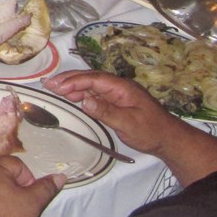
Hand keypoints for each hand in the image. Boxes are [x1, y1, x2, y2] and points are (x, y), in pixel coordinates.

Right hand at [41, 70, 183, 155]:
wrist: (169, 138)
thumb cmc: (151, 131)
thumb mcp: (128, 123)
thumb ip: (106, 112)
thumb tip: (84, 101)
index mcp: (122, 87)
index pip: (94, 79)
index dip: (74, 81)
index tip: (57, 86)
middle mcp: (118, 87)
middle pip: (90, 78)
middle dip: (69, 79)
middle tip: (48, 83)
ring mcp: (117, 94)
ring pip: (91, 85)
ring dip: (73, 86)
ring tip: (54, 89)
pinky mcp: (116, 101)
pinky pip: (95, 93)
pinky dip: (81, 93)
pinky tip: (72, 97)